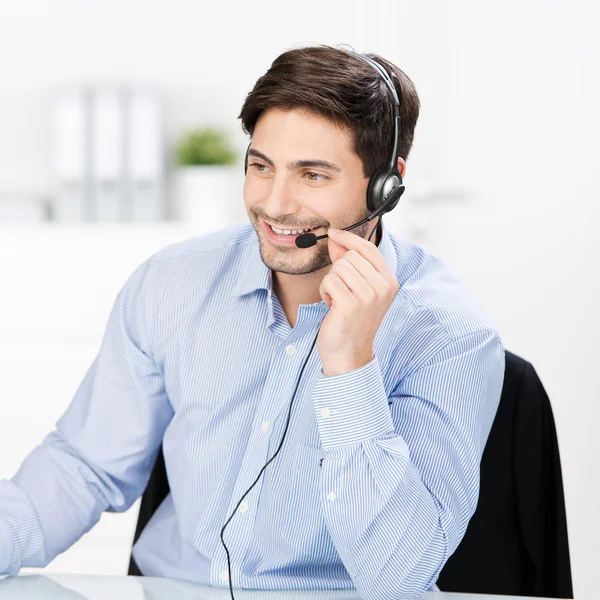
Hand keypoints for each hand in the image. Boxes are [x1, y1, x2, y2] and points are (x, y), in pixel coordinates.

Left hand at [317, 228, 399, 375]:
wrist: (348, 352)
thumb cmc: (351, 320)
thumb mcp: (357, 288)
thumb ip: (349, 262)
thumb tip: (336, 239)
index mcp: (390, 282)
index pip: (368, 248)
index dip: (348, 239)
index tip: (333, 233)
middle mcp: (383, 287)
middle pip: (349, 257)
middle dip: (338, 271)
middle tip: (341, 291)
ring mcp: (369, 295)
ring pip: (338, 267)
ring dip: (330, 282)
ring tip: (337, 300)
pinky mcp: (351, 303)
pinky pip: (329, 280)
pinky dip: (325, 292)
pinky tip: (332, 306)